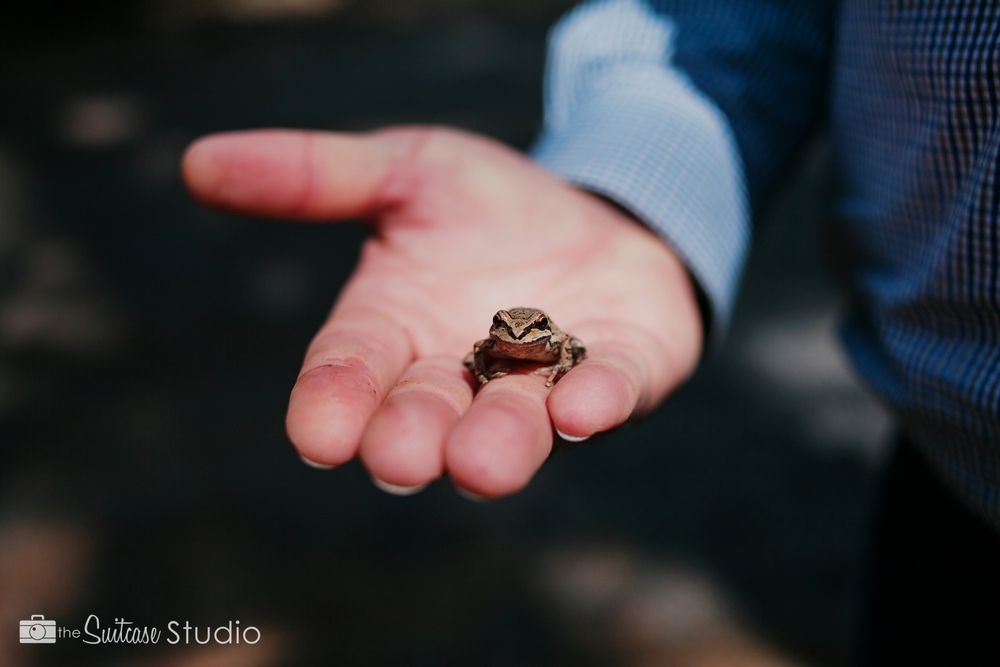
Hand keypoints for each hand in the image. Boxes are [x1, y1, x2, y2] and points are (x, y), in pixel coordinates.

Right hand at [182, 127, 702, 497]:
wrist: (595, 210)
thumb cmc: (487, 206)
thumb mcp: (405, 169)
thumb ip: (317, 176)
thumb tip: (196, 162)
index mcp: (397, 329)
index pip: (351, 368)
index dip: (333, 400)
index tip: (315, 436)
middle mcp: (462, 373)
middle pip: (426, 413)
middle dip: (411, 436)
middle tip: (398, 460)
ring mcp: (544, 381)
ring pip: (515, 423)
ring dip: (498, 442)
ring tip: (479, 464)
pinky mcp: (620, 371)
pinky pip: (611, 391)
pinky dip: (597, 401)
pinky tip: (584, 409)